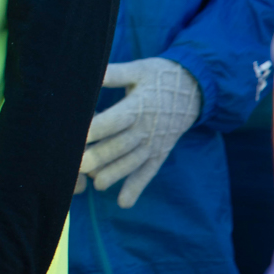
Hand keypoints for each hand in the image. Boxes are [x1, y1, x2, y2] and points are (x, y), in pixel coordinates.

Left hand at [79, 58, 201, 207]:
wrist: (195, 89)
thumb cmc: (160, 76)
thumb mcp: (138, 70)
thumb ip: (114, 73)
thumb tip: (92, 71)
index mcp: (139, 106)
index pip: (116, 120)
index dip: (97, 128)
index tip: (78, 136)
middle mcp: (147, 128)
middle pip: (121, 145)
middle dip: (99, 157)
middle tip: (78, 166)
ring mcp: (155, 143)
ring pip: (133, 162)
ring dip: (115, 174)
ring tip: (97, 185)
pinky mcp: (160, 153)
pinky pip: (149, 172)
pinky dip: (137, 187)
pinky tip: (124, 203)